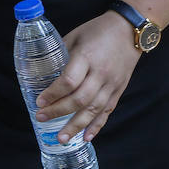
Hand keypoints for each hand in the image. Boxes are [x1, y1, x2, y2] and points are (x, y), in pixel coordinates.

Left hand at [34, 11, 139, 142]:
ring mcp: (112, 83)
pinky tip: (86, 137)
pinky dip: (97, 126)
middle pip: (80, 99)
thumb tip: (41, 70)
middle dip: (59, 112)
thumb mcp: (75, 36)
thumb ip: (61, 53)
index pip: (69, 81)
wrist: (130, 29)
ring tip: (62, 138)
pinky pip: (108, 111)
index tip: (39, 101)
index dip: (53, 94)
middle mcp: (101, 73)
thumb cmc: (98, 30)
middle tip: (41, 118)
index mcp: (87, 56)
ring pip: (93, 109)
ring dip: (76, 126)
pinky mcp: (119, 89)